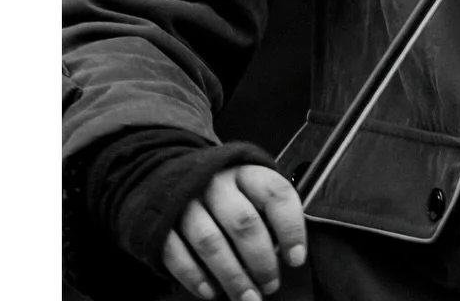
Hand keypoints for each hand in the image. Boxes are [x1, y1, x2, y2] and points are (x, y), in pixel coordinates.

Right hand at [160, 164, 307, 300]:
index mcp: (246, 172)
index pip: (276, 194)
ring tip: (247, 297)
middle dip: (261, 260)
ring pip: (211, 242)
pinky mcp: (163, 223)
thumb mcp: (251, 189)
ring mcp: (187, 202)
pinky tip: (211, 291)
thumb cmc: (225, 192)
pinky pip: (177, 253)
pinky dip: (195, 276)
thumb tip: (288, 251)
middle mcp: (217, 183)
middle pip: (243, 223)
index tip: (296, 258)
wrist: (175, 176)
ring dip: (232, 276)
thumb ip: (269, 213)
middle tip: (270, 285)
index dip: (290, 228)